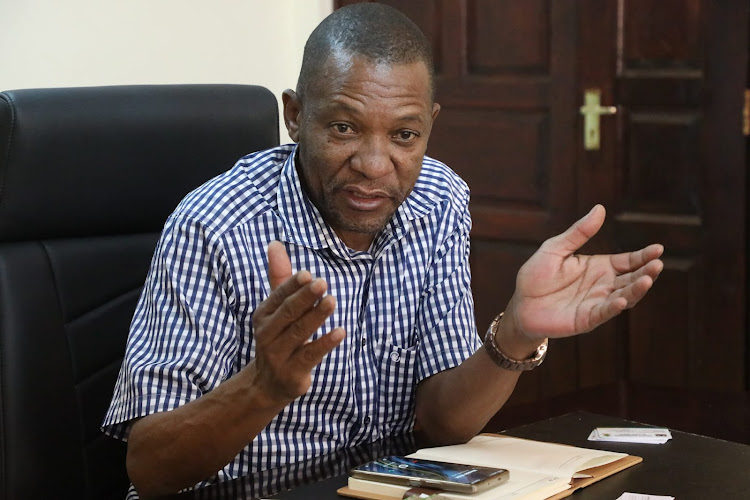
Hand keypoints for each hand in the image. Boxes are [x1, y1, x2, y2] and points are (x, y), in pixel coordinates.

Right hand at [250, 241, 344, 405]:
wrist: (268, 385)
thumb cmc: (278, 337)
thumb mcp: (276, 309)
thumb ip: (279, 277)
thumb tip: (275, 243)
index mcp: (263, 315)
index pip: (278, 297)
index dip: (292, 286)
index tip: (308, 274)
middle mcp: (267, 334)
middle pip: (288, 313)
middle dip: (305, 298)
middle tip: (323, 283)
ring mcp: (279, 355)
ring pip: (300, 333)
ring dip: (317, 317)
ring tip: (332, 301)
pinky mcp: (293, 374)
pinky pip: (311, 356)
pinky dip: (325, 343)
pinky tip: (340, 332)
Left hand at [507, 205, 663, 341]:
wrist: (520, 305)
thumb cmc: (536, 277)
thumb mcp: (555, 249)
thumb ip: (578, 233)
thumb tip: (600, 208)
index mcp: (599, 267)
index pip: (628, 260)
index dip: (643, 256)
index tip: (658, 249)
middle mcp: (603, 285)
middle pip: (631, 278)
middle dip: (646, 271)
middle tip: (657, 263)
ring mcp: (597, 302)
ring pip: (624, 296)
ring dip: (637, 289)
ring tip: (647, 279)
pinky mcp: (587, 318)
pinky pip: (604, 312)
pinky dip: (615, 307)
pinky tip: (623, 300)